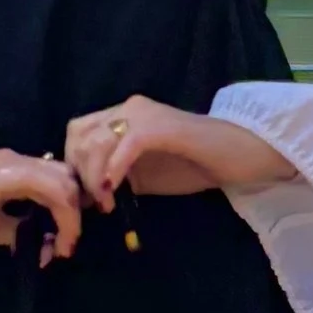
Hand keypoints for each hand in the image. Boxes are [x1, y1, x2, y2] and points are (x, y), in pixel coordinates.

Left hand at [63, 96, 299, 207]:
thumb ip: (117, 179)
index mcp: (124, 116)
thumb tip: (87, 198)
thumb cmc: (198, 165)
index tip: (82, 196)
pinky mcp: (161, 126)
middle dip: (78, 172)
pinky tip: (114, 192)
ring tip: (107, 204)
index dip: (72, 163)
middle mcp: (129, 108)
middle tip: (92, 203)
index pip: (79, 131)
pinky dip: (113, 170)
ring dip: (94, 176)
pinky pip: (125, 145)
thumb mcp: (146, 176)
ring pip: (97, 140)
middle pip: (80, 133)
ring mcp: (145, 113)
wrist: (240, 156)